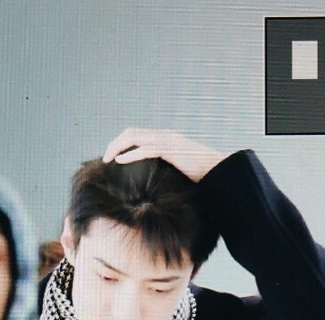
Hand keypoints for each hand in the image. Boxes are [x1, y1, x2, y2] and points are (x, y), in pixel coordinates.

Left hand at [102, 128, 225, 181]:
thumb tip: (153, 183)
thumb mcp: (179, 169)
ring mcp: (168, 141)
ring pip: (134, 137)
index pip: (137, 135)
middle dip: (115, 143)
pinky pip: (145, 150)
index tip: (113, 157)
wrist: (219, 171)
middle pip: (131, 132)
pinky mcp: (171, 151)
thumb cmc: (201, 174)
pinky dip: (130, 154)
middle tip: (105, 158)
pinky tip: (120, 161)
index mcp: (166, 138)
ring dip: (118, 147)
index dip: (122, 143)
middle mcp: (165, 136)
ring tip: (108, 159)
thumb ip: (165, 169)